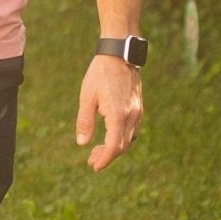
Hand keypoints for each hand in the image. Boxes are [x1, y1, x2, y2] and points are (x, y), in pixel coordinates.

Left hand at [75, 55, 142, 170]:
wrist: (119, 54)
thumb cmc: (100, 74)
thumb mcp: (87, 97)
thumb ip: (85, 121)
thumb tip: (82, 143)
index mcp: (118, 114)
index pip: (114, 146)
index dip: (104, 159)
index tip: (93, 166)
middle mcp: (132, 115)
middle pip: (122, 146)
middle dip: (107, 156)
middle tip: (91, 161)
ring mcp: (138, 111)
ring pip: (129, 139)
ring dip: (114, 148)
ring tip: (97, 151)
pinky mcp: (138, 107)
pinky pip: (132, 130)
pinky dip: (121, 138)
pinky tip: (109, 137)